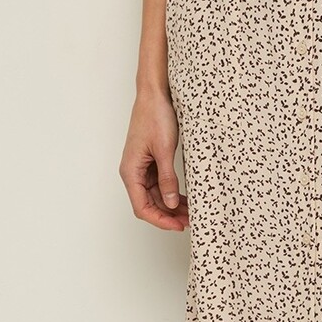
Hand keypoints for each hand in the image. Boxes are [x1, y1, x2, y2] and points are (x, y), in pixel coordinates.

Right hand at [119, 88, 188, 229]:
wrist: (155, 94)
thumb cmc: (155, 116)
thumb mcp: (165, 150)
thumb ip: (167, 178)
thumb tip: (169, 203)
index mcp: (131, 171)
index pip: (142, 208)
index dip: (160, 220)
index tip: (178, 226)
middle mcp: (133, 172)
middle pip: (149, 205)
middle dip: (168, 216)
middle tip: (190, 222)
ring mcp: (142, 168)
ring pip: (156, 196)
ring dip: (172, 206)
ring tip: (191, 213)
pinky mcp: (151, 162)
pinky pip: (160, 184)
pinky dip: (172, 193)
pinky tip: (185, 199)